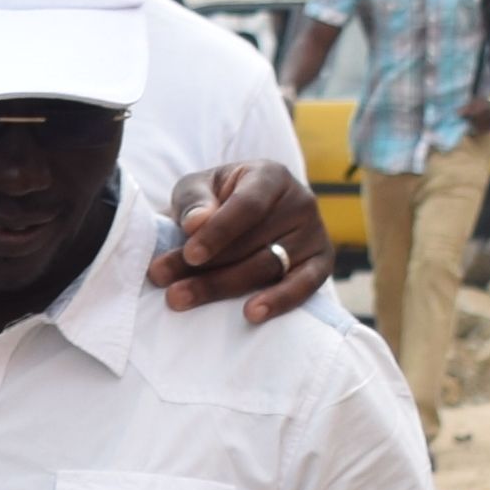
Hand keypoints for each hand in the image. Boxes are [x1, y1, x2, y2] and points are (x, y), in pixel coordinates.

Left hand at [153, 161, 341, 327]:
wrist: (242, 215)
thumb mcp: (196, 188)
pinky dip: (280, 301)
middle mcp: (300, 201)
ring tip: (181, 299)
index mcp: (270, 176)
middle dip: (206, 268)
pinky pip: (305, 285)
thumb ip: (193, 200)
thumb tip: (196, 223)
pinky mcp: (321, 263)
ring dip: (223, 286)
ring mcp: (314, 233)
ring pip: (269, 266)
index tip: (190, 254)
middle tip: (168, 287)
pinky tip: (252, 314)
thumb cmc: (215, 200)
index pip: (248, 205)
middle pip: (254, 242)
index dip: (219, 232)